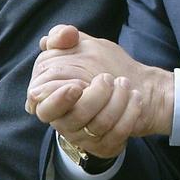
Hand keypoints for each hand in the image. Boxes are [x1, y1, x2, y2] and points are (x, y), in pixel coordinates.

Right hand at [26, 25, 174, 157]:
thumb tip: (65, 35)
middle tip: (108, 78)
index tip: (77, 86)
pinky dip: (129, 113)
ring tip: (125, 84)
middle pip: (73, 119)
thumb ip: (62, 36)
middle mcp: (65, 121)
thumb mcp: (80, 45)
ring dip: (117, 101)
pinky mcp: (104, 144)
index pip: (44, 108)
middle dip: (96, 97)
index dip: (59, 100)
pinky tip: (135, 98)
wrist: (131, 81)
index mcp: (52, 98)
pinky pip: (117, 135)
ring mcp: (85, 135)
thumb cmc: (98, 64)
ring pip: (98, 126)